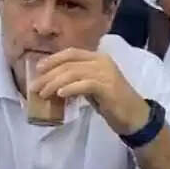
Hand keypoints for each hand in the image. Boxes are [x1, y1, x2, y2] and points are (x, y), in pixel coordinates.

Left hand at [32, 48, 149, 135]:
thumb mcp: (92, 87)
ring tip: (43, 93)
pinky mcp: (108, 87)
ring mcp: (106, 73)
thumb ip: (77, 81)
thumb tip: (53, 84)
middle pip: (69, 64)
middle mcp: (102, 61)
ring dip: (54, 83)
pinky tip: (60, 94)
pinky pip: (84, 84)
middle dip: (48, 75)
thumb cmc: (112, 102)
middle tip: (34, 87)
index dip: (53, 59)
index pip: (71, 53)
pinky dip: (70, 88)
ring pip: (73, 73)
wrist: (135, 116)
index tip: (38, 69)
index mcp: (98, 58)